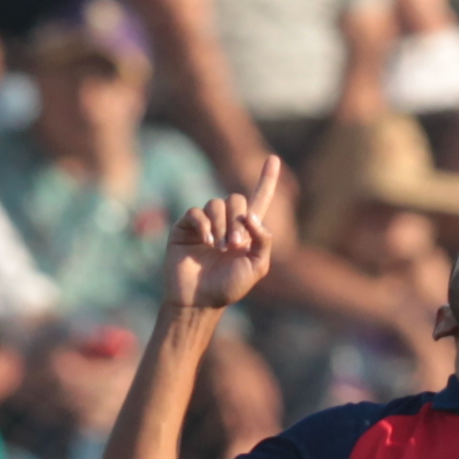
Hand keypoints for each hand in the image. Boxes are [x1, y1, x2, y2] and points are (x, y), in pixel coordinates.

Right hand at [165, 158, 286, 311]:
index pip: (258, 199)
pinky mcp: (185, 227)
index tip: (273, 158)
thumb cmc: (229, 287)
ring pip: (215, 204)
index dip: (266, 180)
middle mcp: (225, 222)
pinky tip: (207, 243)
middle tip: (234, 245)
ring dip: (221, 225)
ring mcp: (204, 223)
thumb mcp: (257, 266)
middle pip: (235, 199)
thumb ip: (264, 240)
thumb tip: (251, 215)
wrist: (199, 301)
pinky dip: (204, 225)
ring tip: (219, 248)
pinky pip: (195, 212)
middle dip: (238, 220)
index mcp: (246, 230)